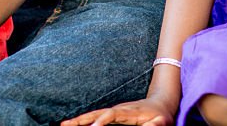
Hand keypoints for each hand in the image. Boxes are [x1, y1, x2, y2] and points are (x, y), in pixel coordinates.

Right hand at [60, 98, 174, 125]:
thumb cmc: (162, 115)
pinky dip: (85, 121)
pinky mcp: (113, 115)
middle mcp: (119, 110)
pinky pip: (96, 118)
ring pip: (94, 115)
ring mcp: (115, 112)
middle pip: (97, 113)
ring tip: (64, 124)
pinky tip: (74, 124)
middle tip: (66, 125)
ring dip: (79, 120)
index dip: (101, 121)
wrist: (161, 103)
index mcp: (129, 112)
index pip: (112, 115)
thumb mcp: (163, 121)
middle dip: (83, 119)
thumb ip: (156, 125)